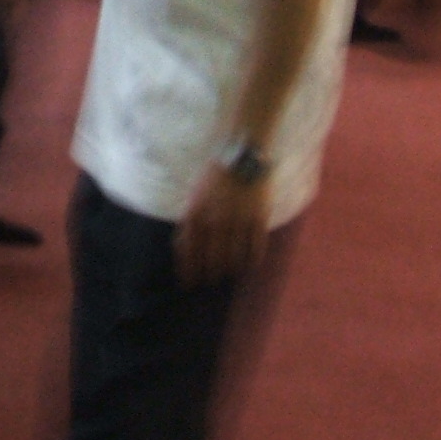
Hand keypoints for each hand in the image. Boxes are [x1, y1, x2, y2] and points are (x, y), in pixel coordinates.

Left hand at [175, 161, 271, 288]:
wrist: (242, 156)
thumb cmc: (216, 176)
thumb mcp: (195, 196)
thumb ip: (190, 220)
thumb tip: (183, 246)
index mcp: (196, 213)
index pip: (189, 250)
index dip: (188, 270)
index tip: (188, 283)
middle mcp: (216, 220)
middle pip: (211, 257)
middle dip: (209, 274)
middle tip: (209, 282)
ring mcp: (238, 220)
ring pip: (233, 256)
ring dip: (229, 269)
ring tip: (228, 275)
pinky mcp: (257, 218)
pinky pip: (255, 246)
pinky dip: (252, 259)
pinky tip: (249, 265)